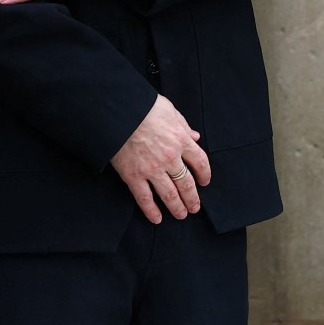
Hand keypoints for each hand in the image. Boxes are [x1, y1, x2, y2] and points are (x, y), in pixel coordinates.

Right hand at [110, 95, 209, 223]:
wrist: (118, 110)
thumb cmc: (143, 106)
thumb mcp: (169, 110)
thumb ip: (183, 124)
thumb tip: (195, 136)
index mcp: (180, 140)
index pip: (200, 162)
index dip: (204, 174)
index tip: (204, 182)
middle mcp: (170, 157)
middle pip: (187, 183)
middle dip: (192, 198)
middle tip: (194, 207)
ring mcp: (152, 169)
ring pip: (169, 194)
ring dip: (177, 207)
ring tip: (181, 215)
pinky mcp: (133, 176)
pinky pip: (145, 198)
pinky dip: (151, 211)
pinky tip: (157, 218)